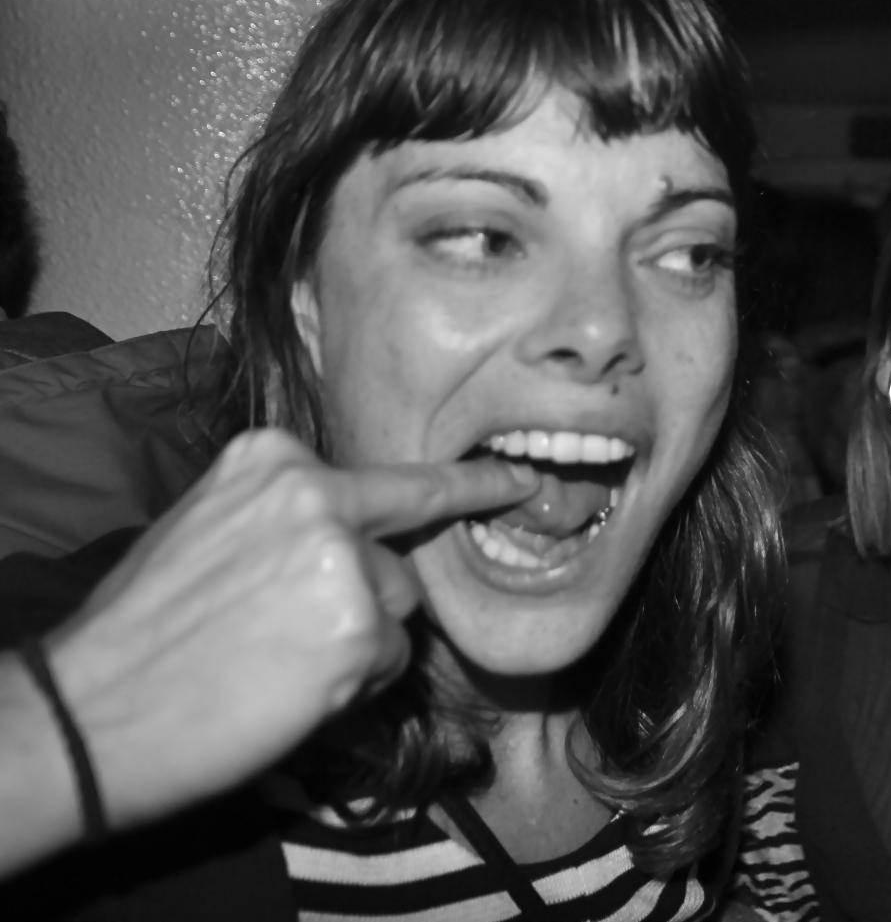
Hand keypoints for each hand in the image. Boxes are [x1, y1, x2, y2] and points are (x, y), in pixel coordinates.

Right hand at [42, 428, 535, 831]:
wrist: (91, 709)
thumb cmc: (143, 631)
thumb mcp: (206, 529)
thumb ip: (287, 516)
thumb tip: (360, 534)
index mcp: (275, 460)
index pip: (394, 476)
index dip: (466, 485)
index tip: (520, 479)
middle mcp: (317, 494)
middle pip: (395, 554)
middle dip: (362, 599)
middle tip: (285, 635)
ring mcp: (345, 557)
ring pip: (399, 609)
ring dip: (358, 644)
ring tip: (274, 660)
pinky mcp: (363, 625)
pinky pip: (394, 660)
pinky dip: (354, 684)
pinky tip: (288, 685)